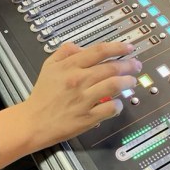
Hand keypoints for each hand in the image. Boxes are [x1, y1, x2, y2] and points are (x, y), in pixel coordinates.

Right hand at [0, 41, 140, 169]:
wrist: (33, 122)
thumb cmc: (42, 93)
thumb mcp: (49, 65)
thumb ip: (65, 52)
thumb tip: (83, 48)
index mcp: (70, 66)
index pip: (99, 51)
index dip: (118, 47)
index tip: (129, 48)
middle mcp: (79, 80)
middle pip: (111, 68)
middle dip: (128, 65)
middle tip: (136, 65)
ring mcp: (84, 99)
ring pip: (114, 86)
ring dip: (127, 82)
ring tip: (132, 81)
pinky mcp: (87, 118)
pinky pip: (109, 108)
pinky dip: (117, 105)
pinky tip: (118, 103)